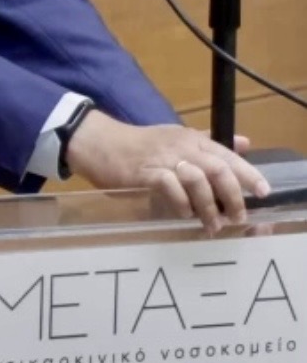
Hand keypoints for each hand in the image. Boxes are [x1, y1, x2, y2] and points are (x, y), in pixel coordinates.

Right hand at [65, 110, 270, 234]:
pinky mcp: (144, 172)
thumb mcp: (177, 138)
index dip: (248, 174)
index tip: (263, 192)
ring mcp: (162, 158)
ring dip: (208, 206)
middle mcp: (181, 146)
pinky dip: (181, 203)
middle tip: (237, 217)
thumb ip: (209, 142)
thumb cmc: (139, 145)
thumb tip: (244, 144)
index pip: (227, 155)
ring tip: (212, 225)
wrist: (99, 142)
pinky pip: (170, 187)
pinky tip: (184, 214)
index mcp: (191, 138)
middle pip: (217, 169)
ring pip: (197, 180)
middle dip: (232, 196)